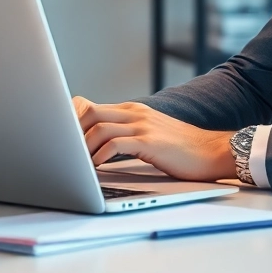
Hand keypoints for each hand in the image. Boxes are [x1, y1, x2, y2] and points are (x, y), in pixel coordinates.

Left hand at [73, 96, 236, 181]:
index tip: (59, 139)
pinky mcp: (150, 142)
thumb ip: (125, 133)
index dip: (70, 120)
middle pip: (88, 111)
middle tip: (62, 153)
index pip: (89, 105)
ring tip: (76, 164)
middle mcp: (134, 113)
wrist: (212, 150)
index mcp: (131, 110)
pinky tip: (97, 166)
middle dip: (69, 132)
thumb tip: (96, 146)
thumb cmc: (180, 148)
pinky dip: (101, 155)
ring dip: (82, 147)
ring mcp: (142, 126)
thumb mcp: (149, 133)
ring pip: (98, 128)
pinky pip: (116, 144)